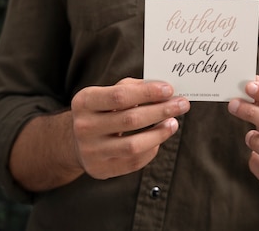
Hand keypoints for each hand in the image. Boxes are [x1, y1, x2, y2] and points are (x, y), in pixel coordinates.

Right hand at [71, 77, 189, 179]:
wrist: (76, 140)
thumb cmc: (101, 109)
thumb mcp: (108, 92)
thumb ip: (133, 88)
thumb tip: (164, 91)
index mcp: (84, 102)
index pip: (120, 96)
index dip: (147, 92)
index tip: (169, 90)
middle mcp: (84, 127)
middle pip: (130, 119)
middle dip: (161, 110)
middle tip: (182, 104)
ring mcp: (91, 152)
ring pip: (133, 145)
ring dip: (159, 133)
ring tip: (174, 122)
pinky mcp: (101, 170)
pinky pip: (133, 162)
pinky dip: (151, 149)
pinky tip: (159, 138)